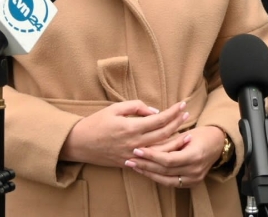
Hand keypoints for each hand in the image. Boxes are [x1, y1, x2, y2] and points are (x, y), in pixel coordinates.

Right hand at [60, 100, 188, 167]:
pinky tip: (171, 147)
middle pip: (163, 134)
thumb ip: (135, 107)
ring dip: (175, 141)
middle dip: (178, 124)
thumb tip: (154, 111)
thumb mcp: (114, 108)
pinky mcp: (130, 162)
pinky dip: (164, 153)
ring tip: (186, 132)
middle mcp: (134, 142)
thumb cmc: (96, 123)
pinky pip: (151, 158)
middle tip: (187, 114)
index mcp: (130, 127)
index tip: (182, 105)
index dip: (172, 112)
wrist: (80, 144)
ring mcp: (133, 154)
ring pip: (160, 149)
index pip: (158, 120)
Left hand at [125, 125, 223, 187]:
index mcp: (194, 155)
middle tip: (130, 159)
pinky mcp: (192, 183)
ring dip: (148, 173)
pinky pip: (171, 183)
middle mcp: (195, 170)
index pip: (168, 159)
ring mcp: (194, 179)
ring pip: (166, 180)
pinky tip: (147, 172)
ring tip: (135, 166)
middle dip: (145, 165)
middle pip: (165, 171)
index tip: (137, 149)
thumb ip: (168, 141)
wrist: (217, 144)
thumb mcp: (186, 133)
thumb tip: (146, 143)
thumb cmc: (200, 134)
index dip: (151, 156)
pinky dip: (158, 177)